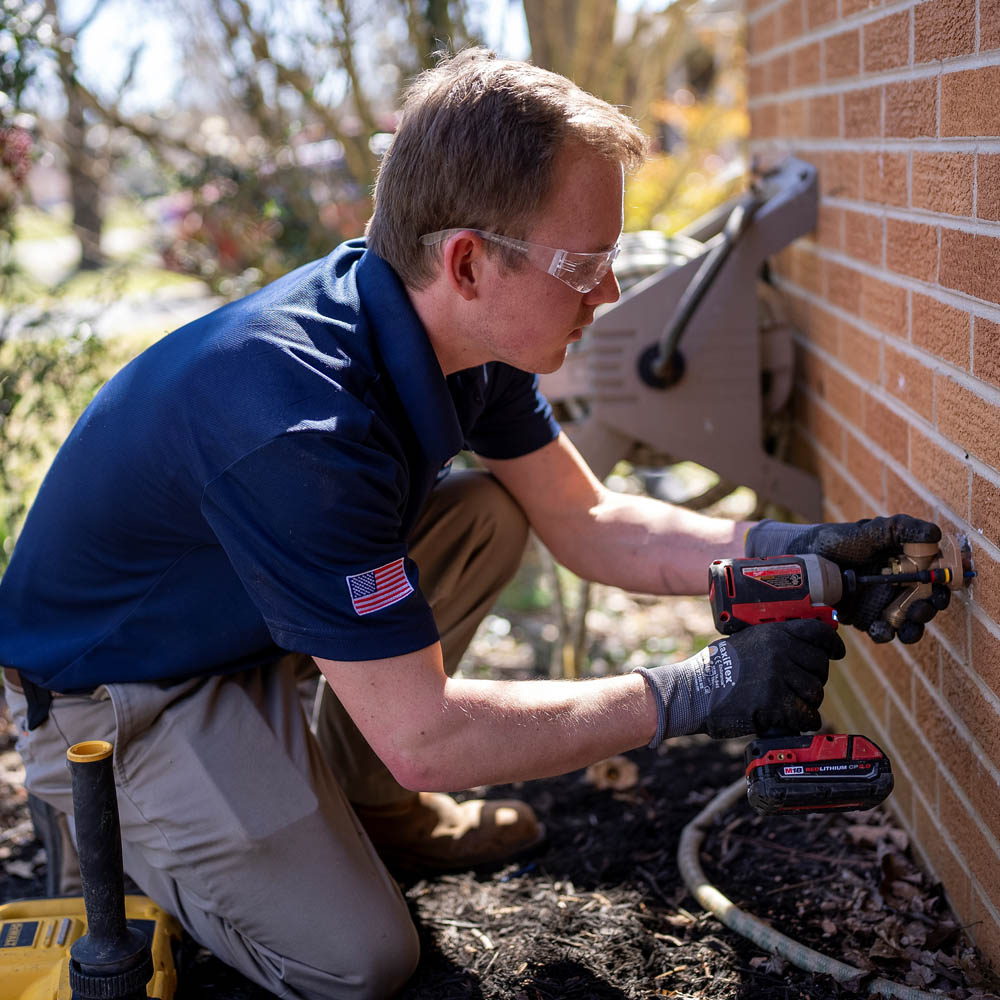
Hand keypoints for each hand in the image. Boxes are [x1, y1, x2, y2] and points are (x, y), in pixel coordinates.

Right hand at [634, 619, 845, 742]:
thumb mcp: (745, 642)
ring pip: (816, 693)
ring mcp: (778, 676)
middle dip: (813, 679)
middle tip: (797, 688)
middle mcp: (780, 651)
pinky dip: (802, 721)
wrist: (695, 691)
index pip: (817, 632)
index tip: (837, 652)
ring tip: (789, 703)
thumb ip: (774, 643)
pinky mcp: (775, 702)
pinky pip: (807, 715)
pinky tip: (790, 719)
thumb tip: (803, 648)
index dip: (833, 643)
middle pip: (820, 667)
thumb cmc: (715, 669)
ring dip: (807, 702)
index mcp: (774, 633)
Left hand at [746, 514, 948, 644]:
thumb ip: (901, 529)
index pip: (935, 577)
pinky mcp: (866, 618)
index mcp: (907, 564)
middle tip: (923, 607)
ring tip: (907, 625)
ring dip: (913, 627)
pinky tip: (880, 629)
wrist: (805, 557)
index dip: (944, 583)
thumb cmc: (840, 540)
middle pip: (926, 603)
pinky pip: (882, 631)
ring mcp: (883, 604)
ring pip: (908, 622)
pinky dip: (885, 634)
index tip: (943, 586)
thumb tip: (935, 534)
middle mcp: (900, 586)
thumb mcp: (870, 531)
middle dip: (930, 608)